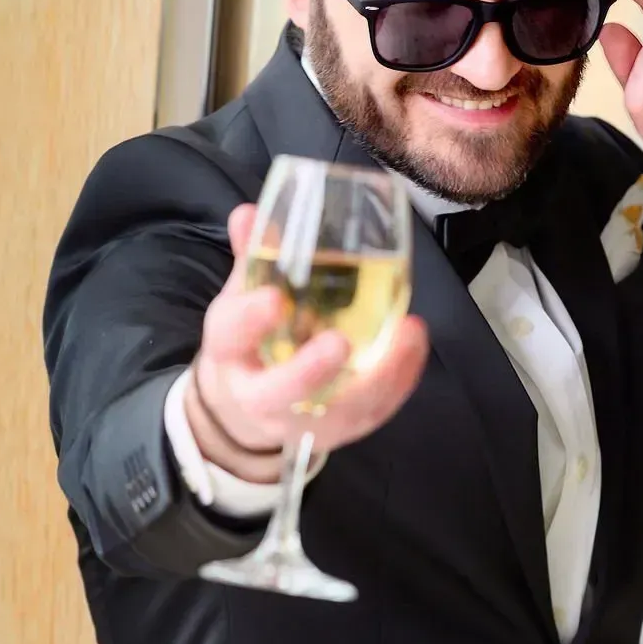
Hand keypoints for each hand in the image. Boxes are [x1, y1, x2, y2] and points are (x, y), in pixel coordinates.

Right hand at [184, 204, 428, 481]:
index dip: (250, 320)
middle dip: (307, 372)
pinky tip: (413, 345)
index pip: (230, 337)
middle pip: (276, 393)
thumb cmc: (249, 341)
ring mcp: (299, 420)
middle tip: (339, 342)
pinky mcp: (336, 430)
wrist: (243, 409)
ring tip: (405, 335)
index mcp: (228, 353)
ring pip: (334, 414)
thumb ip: (252, 257)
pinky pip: (369, 415)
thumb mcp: (241, 299)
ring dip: (374, 380)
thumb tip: (248, 213)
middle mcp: (259, 395)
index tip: (274, 299)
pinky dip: (397, 384)